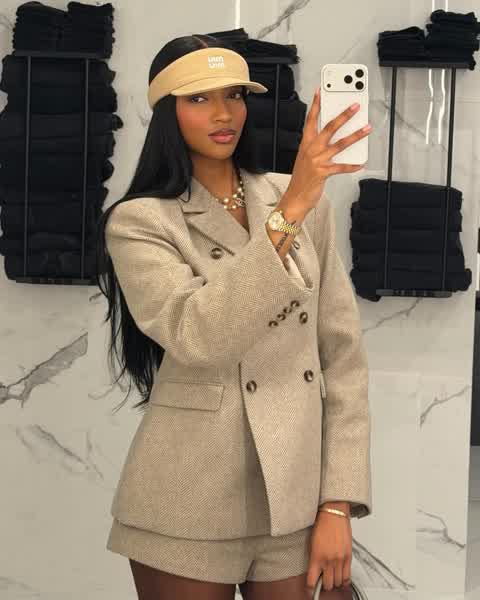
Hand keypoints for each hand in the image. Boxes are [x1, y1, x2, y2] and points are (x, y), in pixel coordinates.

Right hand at [284, 87, 372, 212]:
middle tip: (355, 106)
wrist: (295, 198)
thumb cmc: (301, 179)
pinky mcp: (323, 172)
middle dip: (344, 115)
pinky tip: (360, 163)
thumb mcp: (306, 159)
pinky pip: (341, 167)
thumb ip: (317, 148)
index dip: (316, 105)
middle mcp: (311, 149)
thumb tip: (336, 139)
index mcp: (305, 144)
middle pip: (329, 127)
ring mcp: (317, 160)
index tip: (320, 92)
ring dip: (355, 135)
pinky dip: (352, 166)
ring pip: (339, 144)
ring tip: (367, 128)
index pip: (310, 120)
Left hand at [305, 510, 352, 597]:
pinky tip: (341, 579)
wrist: (334, 513)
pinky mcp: (348, 557)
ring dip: (335, 583)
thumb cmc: (322, 525)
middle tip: (322, 582)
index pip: (312, 581)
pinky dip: (344, 581)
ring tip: (332, 577)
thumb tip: (315, 572)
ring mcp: (339, 559)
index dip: (310, 589)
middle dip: (324, 586)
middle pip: (327, 585)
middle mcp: (328, 560)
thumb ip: (314, 559)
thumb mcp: (312, 543)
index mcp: (316, 557)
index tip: (310, 590)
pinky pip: (348, 576)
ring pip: (338, 583)